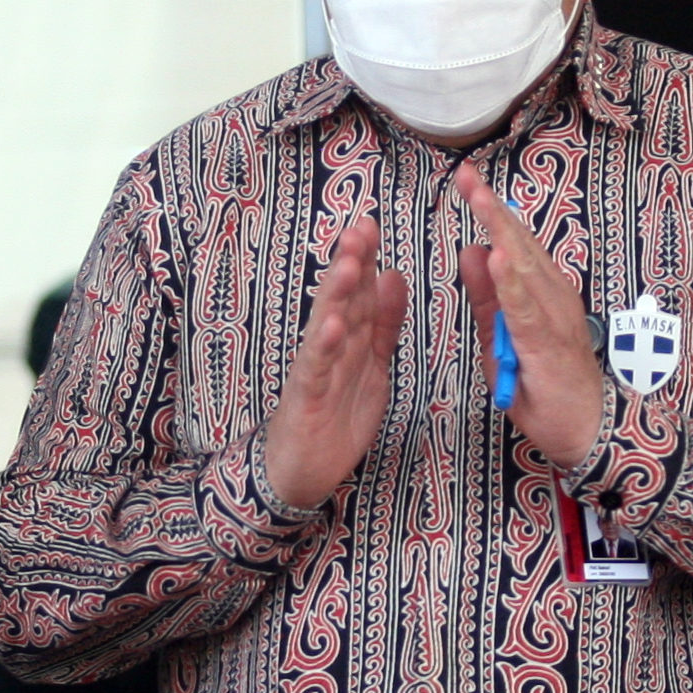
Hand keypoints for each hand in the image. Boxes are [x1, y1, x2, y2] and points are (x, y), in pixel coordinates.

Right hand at [262, 215, 408, 511]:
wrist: (300, 469)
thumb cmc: (335, 414)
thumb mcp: (371, 363)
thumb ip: (382, 323)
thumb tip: (392, 275)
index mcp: (350, 338)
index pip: (359, 292)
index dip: (365, 259)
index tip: (370, 223)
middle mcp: (330, 347)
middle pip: (341, 300)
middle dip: (350, 264)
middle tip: (359, 228)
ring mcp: (316, 371)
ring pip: (326, 326)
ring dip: (336, 295)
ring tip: (347, 264)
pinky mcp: (308, 399)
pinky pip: (316, 370)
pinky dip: (323, 348)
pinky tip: (330, 327)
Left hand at [453, 163, 605, 471]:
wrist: (589, 432)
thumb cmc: (549, 388)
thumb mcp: (503, 339)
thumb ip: (487, 298)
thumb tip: (471, 252)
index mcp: (540, 294)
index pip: (512, 245)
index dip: (491, 211)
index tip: (469, 181)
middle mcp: (552, 298)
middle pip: (518, 245)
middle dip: (492, 209)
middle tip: (467, 175)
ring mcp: (554, 318)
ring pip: (524, 266)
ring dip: (500, 231)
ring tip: (479, 199)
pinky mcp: (549, 343)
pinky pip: (525, 309)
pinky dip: (509, 283)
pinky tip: (495, 257)